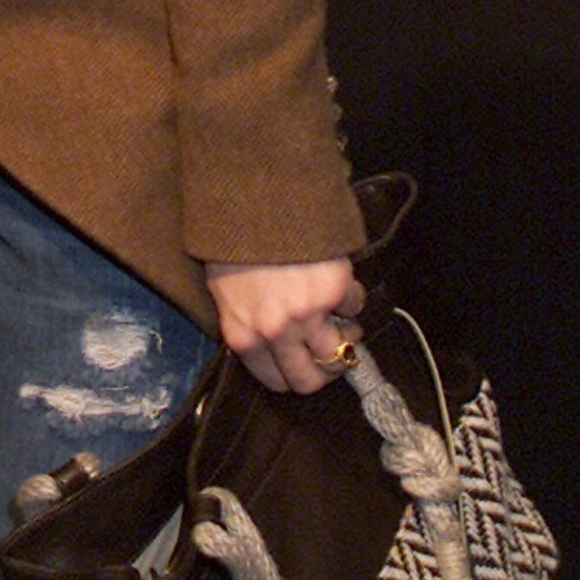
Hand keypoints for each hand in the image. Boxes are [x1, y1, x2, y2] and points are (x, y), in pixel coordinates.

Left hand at [203, 257, 362, 394]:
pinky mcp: (332, 291)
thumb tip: (272, 348)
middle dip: (324, 368)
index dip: (292, 374)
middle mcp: (275, 333)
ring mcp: (307, 315)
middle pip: (312, 381)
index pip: (276, 382)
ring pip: (342, 353)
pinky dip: (351, 296)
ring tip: (340, 317)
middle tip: (328, 346)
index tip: (302, 362)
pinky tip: (336, 279)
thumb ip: (246, 324)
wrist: (251, 197)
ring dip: (347, 336)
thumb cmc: (232, 241)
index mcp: (243, 336)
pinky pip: (355, 306)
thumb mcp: (224, 290)